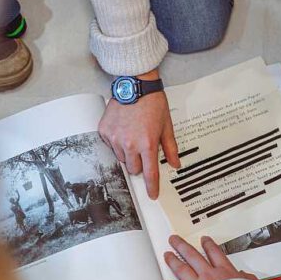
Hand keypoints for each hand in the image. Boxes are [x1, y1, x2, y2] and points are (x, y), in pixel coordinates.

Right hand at [99, 70, 180, 198]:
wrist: (135, 85)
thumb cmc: (153, 103)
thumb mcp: (166, 126)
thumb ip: (170, 148)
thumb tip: (176, 164)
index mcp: (147, 144)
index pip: (149, 173)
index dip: (151, 186)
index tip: (152, 195)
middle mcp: (129, 144)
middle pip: (133, 168)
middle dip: (139, 163)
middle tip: (143, 148)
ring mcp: (114, 138)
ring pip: (121, 158)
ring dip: (127, 152)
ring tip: (132, 134)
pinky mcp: (104, 131)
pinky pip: (110, 146)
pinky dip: (116, 142)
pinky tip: (123, 128)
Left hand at [164, 235, 258, 279]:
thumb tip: (247, 276)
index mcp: (225, 272)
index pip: (214, 253)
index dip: (207, 244)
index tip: (203, 240)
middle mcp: (209, 276)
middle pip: (192, 256)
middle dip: (181, 246)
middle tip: (174, 239)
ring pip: (182, 270)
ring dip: (173, 261)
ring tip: (167, 255)